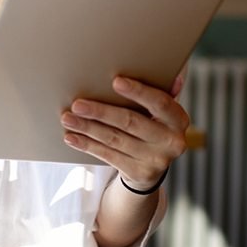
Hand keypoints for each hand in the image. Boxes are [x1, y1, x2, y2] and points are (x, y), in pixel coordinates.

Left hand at [60, 73, 188, 189]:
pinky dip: (87, 145)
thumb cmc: (153, 125)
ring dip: (88, 128)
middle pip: (131, 122)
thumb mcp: (160, 110)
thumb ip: (161, 92)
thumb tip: (173, 73)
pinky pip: (108, 155)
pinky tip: (72, 137)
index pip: (160, 102)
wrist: (154, 165)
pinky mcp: (139, 173)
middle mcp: (171, 142)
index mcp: (178, 120)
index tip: (115, 81)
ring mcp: (156, 160)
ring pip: (115, 139)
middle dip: (101, 112)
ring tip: (67, 118)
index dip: (138, 92)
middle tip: (77, 104)